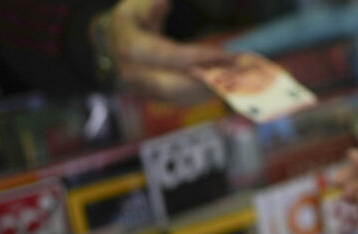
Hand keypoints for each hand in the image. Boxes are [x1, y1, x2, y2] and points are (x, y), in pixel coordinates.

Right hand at [104, 0, 230, 103]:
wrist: (116, 42)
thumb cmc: (133, 19)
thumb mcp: (138, 6)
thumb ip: (150, 5)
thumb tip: (162, 2)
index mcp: (132, 48)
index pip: (169, 56)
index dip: (198, 57)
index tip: (224, 55)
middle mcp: (137, 74)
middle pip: (176, 85)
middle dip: (208, 81)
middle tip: (238, 74)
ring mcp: (147, 90)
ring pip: (183, 97)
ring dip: (213, 90)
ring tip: (241, 81)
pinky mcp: (159, 97)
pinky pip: (185, 99)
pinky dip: (208, 93)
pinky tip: (230, 86)